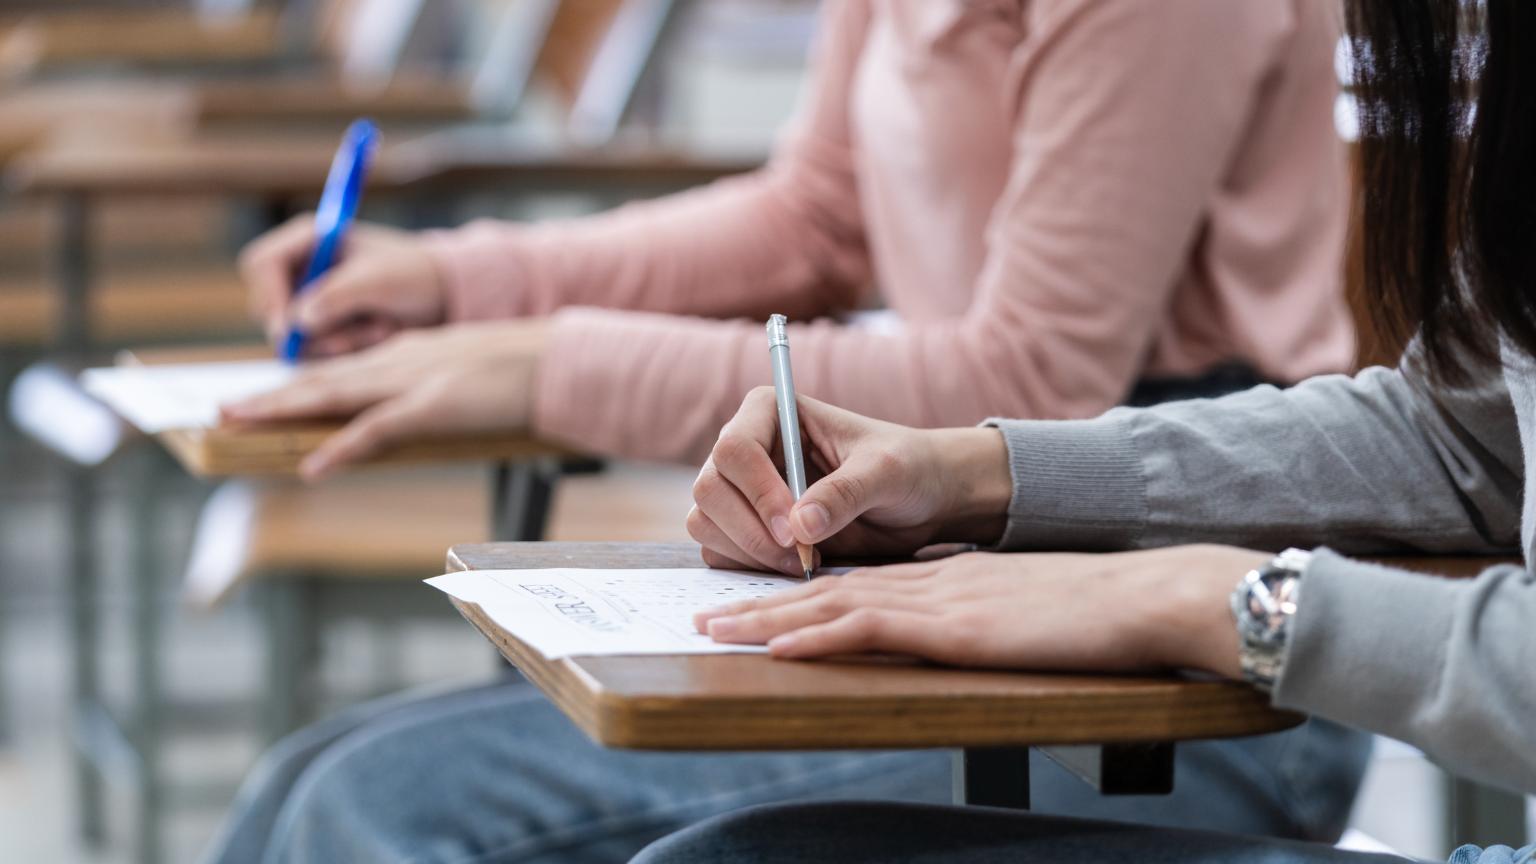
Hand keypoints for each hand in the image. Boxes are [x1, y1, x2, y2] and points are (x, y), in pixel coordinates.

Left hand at [221, 320, 547, 479]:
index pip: (340, 370)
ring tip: (238, 421)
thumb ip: (432, 389)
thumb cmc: (522, 371)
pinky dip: (341, 448)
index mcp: (408, 355)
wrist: (557, 360)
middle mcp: (399, 362)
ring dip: (282, 410)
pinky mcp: (433, 406)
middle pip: (321, 379)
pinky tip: (312, 465)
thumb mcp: (466, 376)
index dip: (297, 385)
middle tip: (223, 410)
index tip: (264, 398)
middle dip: (270, 396)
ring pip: (332, 395)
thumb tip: (409, 412)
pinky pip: (376, 430)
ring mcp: (413, 382)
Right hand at [241, 214, 448, 356]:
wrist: (446, 296)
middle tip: (348, 338)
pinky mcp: (324, 329)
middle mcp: (303, 270)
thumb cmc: (415, 274)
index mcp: (310, 239)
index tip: (289, 326)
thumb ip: (337, 296)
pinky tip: (378, 334)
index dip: (269, 296)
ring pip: (293, 337)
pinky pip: (315, 353)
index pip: (262, 264)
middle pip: (268, 307)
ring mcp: (311, 301)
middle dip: (309, 330)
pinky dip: (348, 350)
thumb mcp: (378, 280)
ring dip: (338, 341)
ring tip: (381, 327)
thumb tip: (298, 321)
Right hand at [689, 387, 1011, 576]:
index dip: (759, 493)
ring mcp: (739, 489)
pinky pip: (719, 551)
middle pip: (709, 489)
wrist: (918, 501)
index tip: (796, 531)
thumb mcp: (887, 472)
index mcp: (770, 411)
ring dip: (748, 552)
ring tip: (804, 561)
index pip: (734, 448)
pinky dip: (748, 567)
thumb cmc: (906, 468)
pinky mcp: (743, 526)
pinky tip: (794, 566)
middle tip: (800, 556)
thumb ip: (846, 492)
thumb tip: (800, 526)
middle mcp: (746, 447)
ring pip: (705, 522)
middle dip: (750, 530)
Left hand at [695, 545, 1267, 678]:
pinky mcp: (953, 626)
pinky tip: (779, 644)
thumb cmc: (1094, 609)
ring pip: (832, 604)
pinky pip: (870, 629)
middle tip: (707, 614)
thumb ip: (982, 615)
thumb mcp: (1021, 608)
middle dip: (761, 603)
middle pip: (827, 588)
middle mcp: (929, 581)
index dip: (798, 593)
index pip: (855, 583)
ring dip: (767, 618)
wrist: (1141, 594)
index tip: (755, 605)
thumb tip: (957, 630)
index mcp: (943, 577)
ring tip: (716, 628)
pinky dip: (818, 636)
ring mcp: (938, 600)